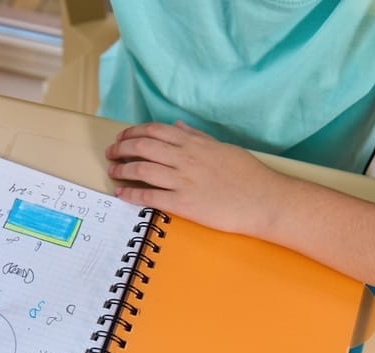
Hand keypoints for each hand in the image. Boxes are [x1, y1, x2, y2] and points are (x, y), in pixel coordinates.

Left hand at [105, 121, 288, 237]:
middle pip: (143, 147)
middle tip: (111, 153)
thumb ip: (197, 137)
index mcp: (194, 143)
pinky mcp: (183, 204)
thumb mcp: (222, 147)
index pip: (155, 131)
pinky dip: (132, 193)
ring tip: (112, 171)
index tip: (123, 137)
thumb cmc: (248, 175)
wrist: (263, 200)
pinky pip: (150, 196)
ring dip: (122, 169)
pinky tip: (122, 193)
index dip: (134, 132)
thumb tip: (178, 126)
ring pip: (142, 170)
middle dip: (122, 148)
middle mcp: (184, 158)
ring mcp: (182, 181)